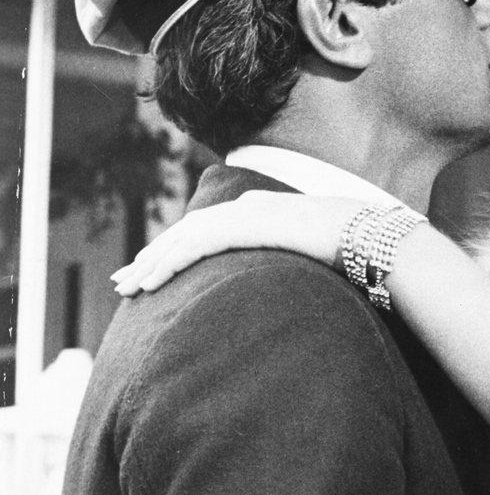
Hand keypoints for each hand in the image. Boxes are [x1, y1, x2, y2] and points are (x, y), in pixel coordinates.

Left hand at [112, 192, 352, 293]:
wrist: (361, 232)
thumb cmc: (346, 246)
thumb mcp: (311, 250)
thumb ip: (291, 254)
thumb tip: (287, 276)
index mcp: (258, 210)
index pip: (206, 230)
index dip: (176, 249)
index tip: (153, 270)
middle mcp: (245, 207)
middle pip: (185, 232)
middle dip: (151, 257)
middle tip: (123, 280)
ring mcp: (243, 213)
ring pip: (182, 240)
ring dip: (151, 264)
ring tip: (127, 287)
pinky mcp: (242, 226)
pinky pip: (194, 247)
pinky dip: (168, 264)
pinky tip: (150, 283)